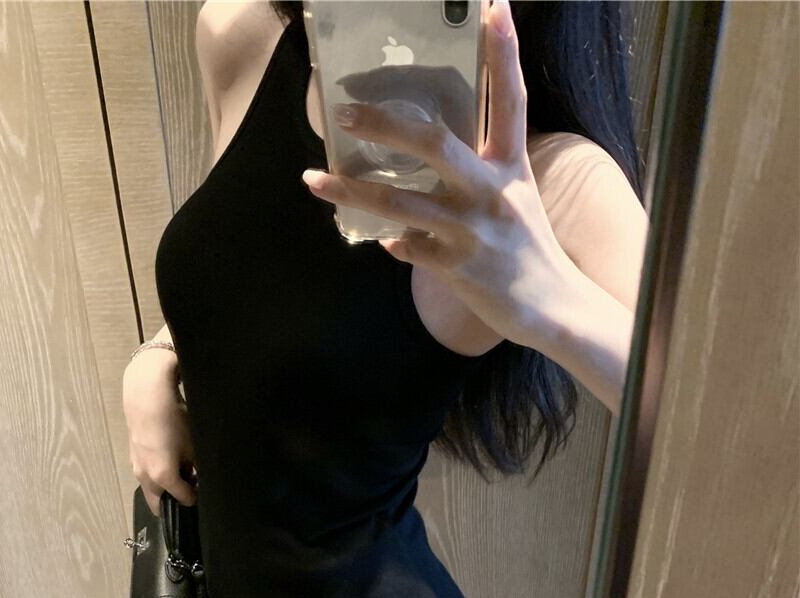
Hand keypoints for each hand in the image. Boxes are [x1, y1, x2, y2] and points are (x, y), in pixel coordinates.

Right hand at [123, 351, 197, 515]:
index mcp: (162, 477)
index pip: (183, 499)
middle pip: (159, 501)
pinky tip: (168, 457)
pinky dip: (156, 474)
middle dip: (175, 499)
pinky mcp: (132, 455)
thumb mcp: (192, 446)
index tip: (203, 492)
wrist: (147, 394)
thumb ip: (194, 468)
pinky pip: (146, 474)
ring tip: (181, 471)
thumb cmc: (174, 419)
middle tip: (190, 489)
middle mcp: (145, 476)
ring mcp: (136, 466)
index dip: (195, 498)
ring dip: (165, 487)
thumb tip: (195, 476)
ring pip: (151, 488)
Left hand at [301, 0, 573, 348]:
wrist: (548, 304)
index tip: (493, 8)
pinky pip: (408, 248)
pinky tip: (380, 241)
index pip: (509, 99)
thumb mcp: (515, 194)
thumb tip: (429, 144)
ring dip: (351, 191)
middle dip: (384, 123)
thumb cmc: (526, 246)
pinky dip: (392, 243)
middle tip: (346, 113)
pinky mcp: (458, 266)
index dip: (504, 53)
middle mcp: (491, 191)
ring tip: (313, 179)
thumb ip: (480, 166)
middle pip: (432, 142)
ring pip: (400, 202)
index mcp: (509, 165)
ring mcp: (471, 230)